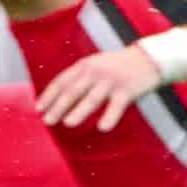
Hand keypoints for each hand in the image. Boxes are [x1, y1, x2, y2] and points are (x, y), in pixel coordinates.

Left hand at [35, 46, 167, 132]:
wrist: (147, 58)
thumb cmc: (117, 65)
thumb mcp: (95, 64)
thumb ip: (79, 76)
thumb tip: (59, 95)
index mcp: (85, 65)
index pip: (62, 81)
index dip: (49, 95)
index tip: (39, 108)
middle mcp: (96, 71)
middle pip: (73, 91)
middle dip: (58, 106)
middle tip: (47, 121)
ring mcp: (111, 80)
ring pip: (92, 98)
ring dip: (79, 111)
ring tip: (68, 123)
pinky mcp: (127, 89)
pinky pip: (116, 106)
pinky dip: (109, 117)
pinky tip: (102, 127)